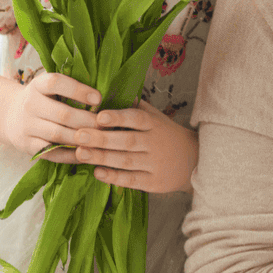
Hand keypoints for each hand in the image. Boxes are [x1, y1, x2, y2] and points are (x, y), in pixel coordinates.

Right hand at [0, 71, 100, 161]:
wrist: (10, 115)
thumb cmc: (42, 99)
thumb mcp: (49, 87)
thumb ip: (70, 89)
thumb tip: (102, 98)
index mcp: (37, 85)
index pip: (56, 83)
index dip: (78, 90)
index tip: (98, 98)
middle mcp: (29, 104)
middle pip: (62, 114)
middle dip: (88, 120)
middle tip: (106, 125)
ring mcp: (26, 127)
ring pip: (58, 135)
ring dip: (82, 139)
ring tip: (101, 139)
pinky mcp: (27, 146)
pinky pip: (52, 153)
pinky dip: (71, 155)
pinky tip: (87, 153)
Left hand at [71, 101, 196, 193]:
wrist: (193, 160)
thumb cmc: (165, 134)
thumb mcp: (155, 117)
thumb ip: (135, 106)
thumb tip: (110, 90)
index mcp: (154, 123)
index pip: (136, 118)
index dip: (118, 117)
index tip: (99, 115)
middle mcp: (155, 142)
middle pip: (127, 141)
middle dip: (102, 139)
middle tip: (79, 135)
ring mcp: (155, 163)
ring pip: (126, 161)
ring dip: (102, 158)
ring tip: (80, 153)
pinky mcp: (154, 182)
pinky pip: (132, 180)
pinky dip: (114, 177)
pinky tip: (97, 172)